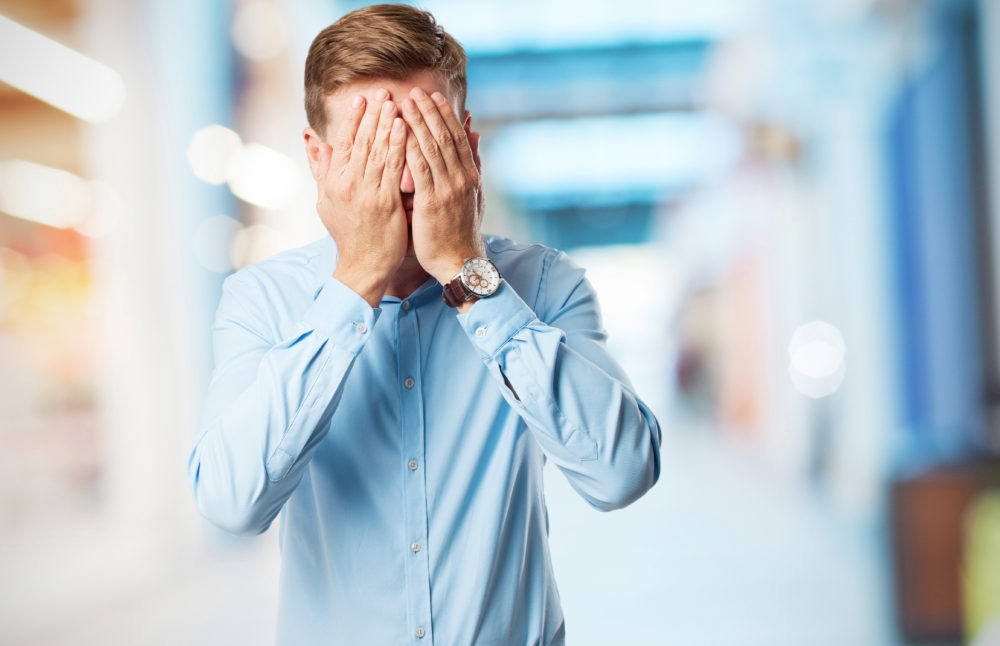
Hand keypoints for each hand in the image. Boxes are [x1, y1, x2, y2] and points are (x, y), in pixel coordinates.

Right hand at [310, 90, 407, 306]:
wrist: (361, 265)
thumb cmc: (347, 234)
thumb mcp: (326, 201)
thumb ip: (321, 169)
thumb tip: (312, 140)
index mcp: (334, 182)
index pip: (344, 142)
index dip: (354, 119)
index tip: (362, 99)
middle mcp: (348, 184)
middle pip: (362, 141)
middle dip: (373, 114)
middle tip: (382, 91)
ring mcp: (367, 192)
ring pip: (377, 150)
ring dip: (387, 123)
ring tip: (395, 102)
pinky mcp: (386, 202)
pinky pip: (393, 168)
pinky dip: (398, 146)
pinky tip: (405, 128)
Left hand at [401, 87, 484, 284]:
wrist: (460, 262)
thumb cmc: (461, 232)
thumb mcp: (474, 196)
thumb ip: (474, 164)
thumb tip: (476, 134)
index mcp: (470, 176)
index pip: (458, 138)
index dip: (446, 115)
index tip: (434, 97)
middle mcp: (461, 178)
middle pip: (445, 137)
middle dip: (430, 112)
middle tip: (416, 91)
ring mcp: (448, 189)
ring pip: (433, 148)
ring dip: (418, 123)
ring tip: (405, 103)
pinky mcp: (432, 202)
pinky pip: (420, 169)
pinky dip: (410, 148)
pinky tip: (399, 133)